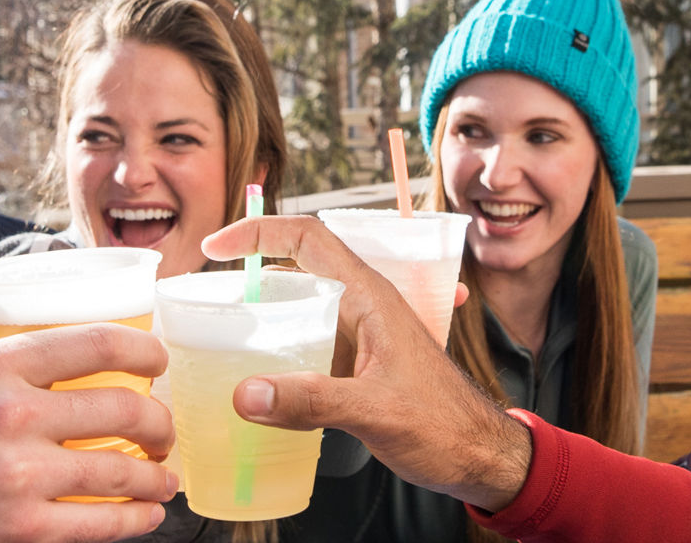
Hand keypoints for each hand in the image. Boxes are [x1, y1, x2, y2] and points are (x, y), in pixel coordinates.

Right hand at [0, 323, 178, 541]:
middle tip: (162, 430)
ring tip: (163, 476)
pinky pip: (102, 523)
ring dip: (156, 474)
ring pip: (122, 469)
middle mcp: (12, 415)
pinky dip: (135, 519)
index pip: (94, 344)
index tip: (156, 362)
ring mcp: (19, 475)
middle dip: (158, 421)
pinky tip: (145, 514)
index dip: (143, 351)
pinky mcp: (21, 528)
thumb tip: (49, 367)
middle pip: (123, 407)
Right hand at [202, 216, 532, 510]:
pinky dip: (280, 352)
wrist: (480, 459)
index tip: (217, 246)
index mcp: (372, 299)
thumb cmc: (445, 426)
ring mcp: (362, 339)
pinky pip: (311, 346)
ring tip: (223, 336)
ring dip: (265, 315)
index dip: (261, 232)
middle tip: (211, 299)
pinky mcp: (359, 368)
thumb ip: (311, 401)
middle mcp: (365, 310)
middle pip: (301, 270)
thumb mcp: (374, 410)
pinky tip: (259, 379)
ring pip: (304, 309)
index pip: (310, 240)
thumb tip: (245, 393)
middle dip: (254, 275)